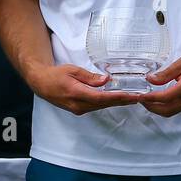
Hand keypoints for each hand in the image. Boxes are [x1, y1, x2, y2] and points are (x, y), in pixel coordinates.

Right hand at [25, 63, 145, 114]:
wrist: (41, 84)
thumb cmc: (55, 75)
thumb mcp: (72, 70)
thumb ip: (90, 77)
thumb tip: (106, 80)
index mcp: (76, 93)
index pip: (101, 97)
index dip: (117, 97)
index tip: (131, 95)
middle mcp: (78, 105)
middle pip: (104, 104)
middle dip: (122, 101)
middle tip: (138, 97)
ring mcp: (79, 109)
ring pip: (102, 106)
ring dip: (117, 103)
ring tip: (132, 98)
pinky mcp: (79, 109)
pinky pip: (96, 106)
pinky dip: (108, 102)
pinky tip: (117, 99)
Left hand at [141, 51, 180, 117]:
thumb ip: (165, 73)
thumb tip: (150, 79)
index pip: (165, 98)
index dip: (150, 98)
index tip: (140, 96)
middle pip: (166, 110)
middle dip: (151, 107)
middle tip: (140, 99)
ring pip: (170, 112)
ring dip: (156, 109)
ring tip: (146, 101)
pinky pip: (174, 109)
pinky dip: (163, 108)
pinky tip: (156, 101)